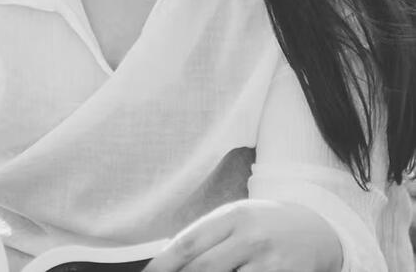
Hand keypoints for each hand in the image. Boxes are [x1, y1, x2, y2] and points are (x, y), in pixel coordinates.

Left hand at [143, 199, 342, 271]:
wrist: (319, 229)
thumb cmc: (265, 224)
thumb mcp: (237, 219)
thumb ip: (208, 236)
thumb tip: (169, 259)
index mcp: (232, 216)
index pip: (190, 242)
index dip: (165, 263)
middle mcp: (250, 237)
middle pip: (204, 268)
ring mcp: (269, 262)